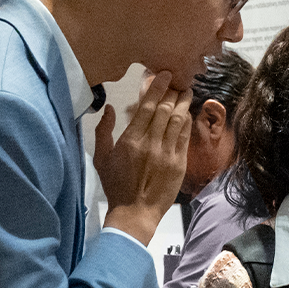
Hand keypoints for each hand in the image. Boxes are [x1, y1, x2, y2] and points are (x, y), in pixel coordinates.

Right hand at [94, 71, 191, 244]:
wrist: (135, 212)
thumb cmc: (115, 185)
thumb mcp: (101, 158)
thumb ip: (103, 131)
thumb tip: (109, 107)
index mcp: (130, 140)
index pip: (147, 107)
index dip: (157, 88)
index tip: (163, 75)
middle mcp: (151, 143)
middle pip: (165, 109)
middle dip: (172, 91)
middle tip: (177, 80)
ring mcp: (167, 153)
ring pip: (178, 120)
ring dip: (183, 103)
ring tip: (187, 91)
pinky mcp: (180, 162)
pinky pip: (185, 136)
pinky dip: (187, 122)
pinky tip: (187, 113)